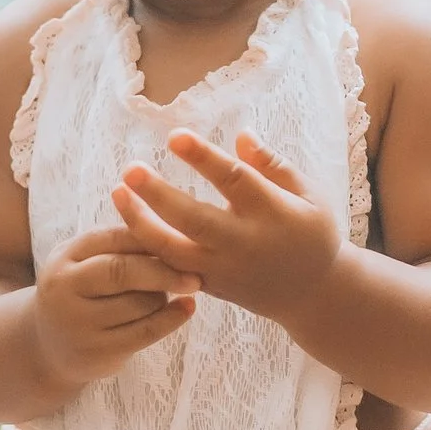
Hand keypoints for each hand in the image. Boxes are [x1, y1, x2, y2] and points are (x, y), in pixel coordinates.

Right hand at [29, 222, 199, 393]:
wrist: (47, 348)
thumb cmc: (79, 295)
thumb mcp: (84, 263)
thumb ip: (117, 246)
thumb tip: (171, 227)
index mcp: (64, 256)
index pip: (113, 238)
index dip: (150, 238)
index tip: (180, 240)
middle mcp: (64, 287)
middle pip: (123, 270)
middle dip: (164, 270)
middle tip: (194, 273)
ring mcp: (78, 322)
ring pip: (139, 302)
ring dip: (162, 296)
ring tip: (166, 295)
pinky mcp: (96, 351)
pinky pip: (145, 331)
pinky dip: (172, 318)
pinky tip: (186, 308)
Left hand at [111, 128, 344, 334]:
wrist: (313, 294)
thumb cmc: (313, 233)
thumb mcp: (309, 195)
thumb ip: (274, 166)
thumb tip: (241, 135)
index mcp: (272, 213)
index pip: (233, 181)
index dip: (203, 158)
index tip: (174, 137)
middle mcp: (244, 243)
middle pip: (194, 219)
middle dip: (158, 195)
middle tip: (130, 170)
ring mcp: (224, 269)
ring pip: (173, 251)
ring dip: (140, 223)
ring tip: (117, 193)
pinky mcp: (210, 286)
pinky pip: (170, 269)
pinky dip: (146, 248)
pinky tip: (127, 221)